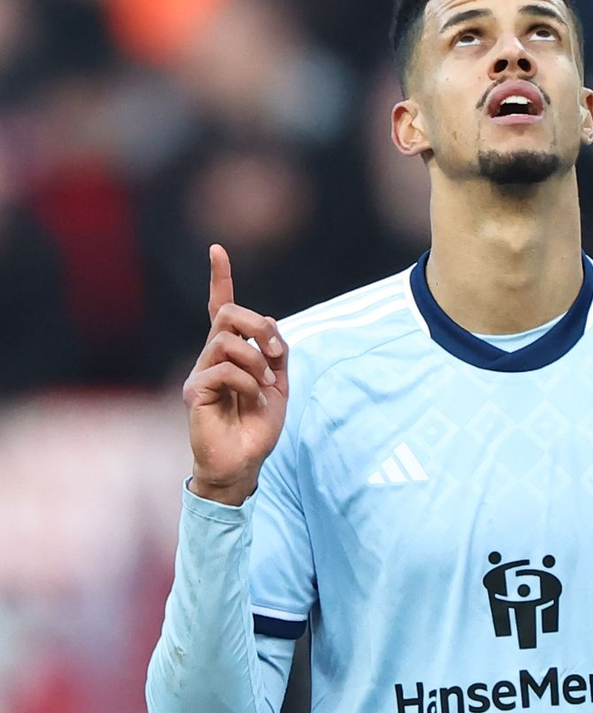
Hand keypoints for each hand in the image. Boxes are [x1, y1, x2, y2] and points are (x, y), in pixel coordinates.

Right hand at [181, 244, 288, 505]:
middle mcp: (210, 356)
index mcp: (231, 351)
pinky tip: (253, 398)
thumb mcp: (278, 382)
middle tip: (277, 353)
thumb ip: (277, 352)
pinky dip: (248, 381)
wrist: (244, 462)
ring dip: (257, 358)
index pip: (219, 306)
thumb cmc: (258, 424)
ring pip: (227, 339)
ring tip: (266, 384)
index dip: (219, 278)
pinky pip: (224, 369)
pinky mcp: (194, 392)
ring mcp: (199, 372)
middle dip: (259, 324)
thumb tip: (270, 328)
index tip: (217, 250)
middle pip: (228, 312)